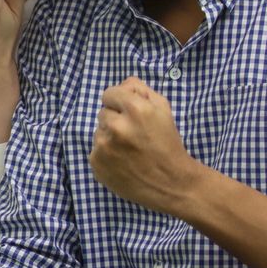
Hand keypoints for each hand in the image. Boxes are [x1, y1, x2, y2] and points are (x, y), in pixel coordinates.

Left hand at [90, 77, 203, 214]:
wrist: (171, 183)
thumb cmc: (168, 144)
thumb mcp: (163, 109)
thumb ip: (141, 90)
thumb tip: (122, 84)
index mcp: (135, 109)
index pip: (109, 93)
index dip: (120, 102)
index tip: (129, 113)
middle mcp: (116, 126)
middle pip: (103, 113)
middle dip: (116, 120)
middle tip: (133, 135)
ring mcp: (103, 147)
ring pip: (98, 132)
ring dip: (109, 137)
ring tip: (129, 150)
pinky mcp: (97, 164)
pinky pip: (95, 150)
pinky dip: (106, 155)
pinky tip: (123, 162)